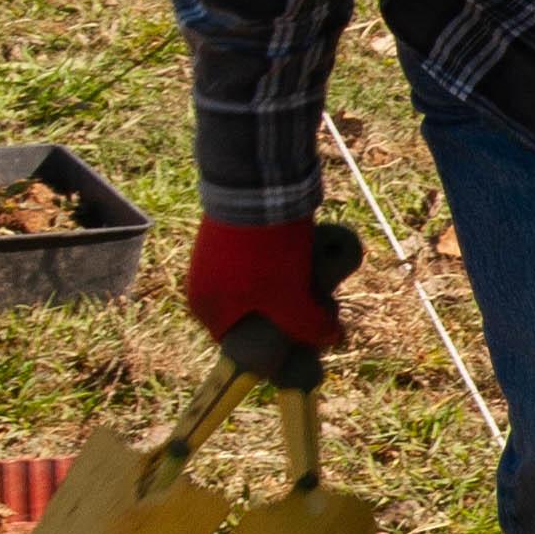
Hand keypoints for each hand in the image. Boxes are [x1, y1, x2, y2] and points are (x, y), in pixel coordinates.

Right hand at [185, 216, 356, 385]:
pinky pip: (258, 264)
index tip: (305, 336)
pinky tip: (303, 258)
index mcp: (208, 309)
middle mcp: (203, 287)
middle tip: (317, 305)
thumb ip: (309, 325)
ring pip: (259, 288)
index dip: (276, 346)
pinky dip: (281, 265)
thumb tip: (331, 339)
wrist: (254, 188)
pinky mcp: (228, 238)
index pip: (241, 344)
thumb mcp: (291, 296)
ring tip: (313, 278)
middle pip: (253, 315)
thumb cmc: (266, 253)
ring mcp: (214, 260)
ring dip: (287, 288)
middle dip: (287, 313)